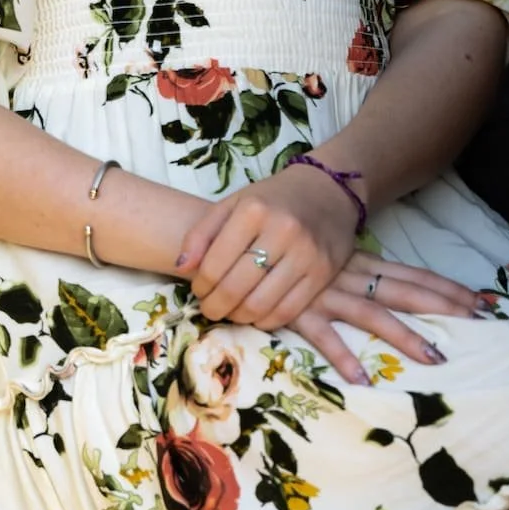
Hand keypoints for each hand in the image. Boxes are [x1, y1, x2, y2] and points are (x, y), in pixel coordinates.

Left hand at [175, 164, 359, 326]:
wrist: (328, 189)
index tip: (198, 289)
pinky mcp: (324, 273)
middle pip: (236, 288)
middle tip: (210, 308)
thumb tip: (180, 266)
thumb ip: (202, 232)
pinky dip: (266, 320)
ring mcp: (306, 254)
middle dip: (215, 306)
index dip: (200, 285)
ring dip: (238, 316)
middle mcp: (282, 231)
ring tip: (231, 312)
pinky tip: (256, 313)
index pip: (215, 264)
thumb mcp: (234, 203)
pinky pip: (288, 311)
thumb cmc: (273, 199)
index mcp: (253, 211)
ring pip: (261, 305)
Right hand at [287, 250, 491, 386]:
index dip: (446, 287)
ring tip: (435, 359)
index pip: (411, 274)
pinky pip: (323, 336)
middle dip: (443, 305)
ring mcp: (324, 293)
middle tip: (479, 322)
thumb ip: (352, 273)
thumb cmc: (282, 255)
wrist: (234, 240)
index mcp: (357, 263)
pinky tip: (362, 379)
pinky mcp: (296, 311)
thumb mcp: (325, 260)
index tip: (481, 301)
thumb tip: (385, 291)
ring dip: (405, 336)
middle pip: (404, 290)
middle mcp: (348, 276)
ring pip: (373, 315)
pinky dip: (342, 357)